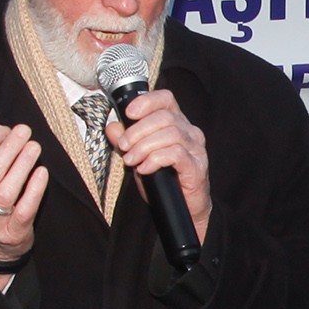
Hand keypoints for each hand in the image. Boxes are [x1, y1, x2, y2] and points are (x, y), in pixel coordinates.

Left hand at [105, 88, 212, 239]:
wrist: (185, 209)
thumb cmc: (165, 182)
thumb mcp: (138, 158)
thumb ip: (126, 141)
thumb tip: (112, 127)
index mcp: (177, 123)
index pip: (166, 99)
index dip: (146, 101)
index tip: (128, 113)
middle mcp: (190, 132)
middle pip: (164, 117)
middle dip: (137, 131)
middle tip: (123, 146)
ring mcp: (196, 149)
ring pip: (170, 134)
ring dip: (144, 146)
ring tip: (132, 160)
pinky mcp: (197, 166)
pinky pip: (176, 153)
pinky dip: (156, 159)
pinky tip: (145, 168)